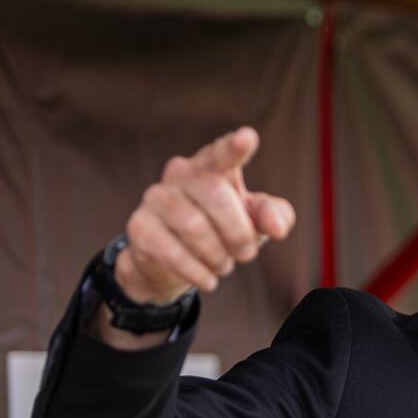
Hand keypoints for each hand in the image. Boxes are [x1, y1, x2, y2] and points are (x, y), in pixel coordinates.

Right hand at [116, 126, 295, 304]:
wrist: (174, 264)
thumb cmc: (223, 230)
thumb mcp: (254, 221)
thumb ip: (273, 215)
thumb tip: (277, 227)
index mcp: (212, 165)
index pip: (222, 152)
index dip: (234, 147)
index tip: (248, 138)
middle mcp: (180, 173)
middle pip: (216, 194)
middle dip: (239, 232)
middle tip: (247, 254)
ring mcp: (156, 197)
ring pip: (194, 225)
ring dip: (218, 254)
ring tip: (224, 265)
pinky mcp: (140, 226)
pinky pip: (172, 251)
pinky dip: (197, 271)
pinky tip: (208, 279)